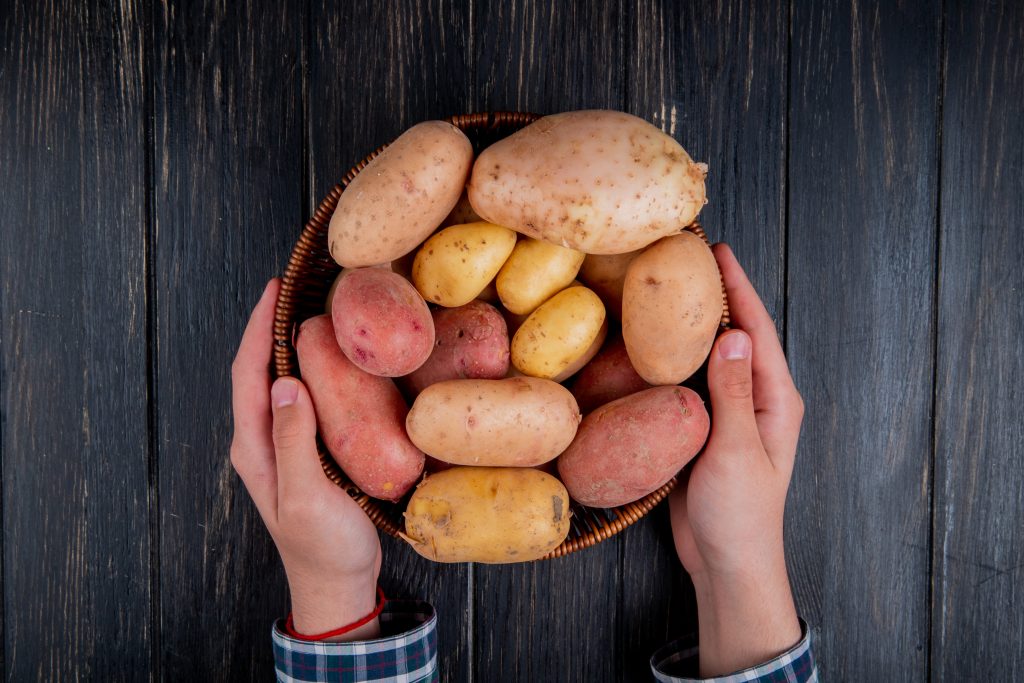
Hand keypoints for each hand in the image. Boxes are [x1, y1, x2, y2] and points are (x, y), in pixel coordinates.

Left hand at [230, 279, 382, 639]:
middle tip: (298, 288)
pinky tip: (335, 361)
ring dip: (290, 344)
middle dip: (271, 326)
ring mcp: (282, 447)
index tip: (276, 289)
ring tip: (315, 312)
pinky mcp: (305, 452)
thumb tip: (285, 382)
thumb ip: (293, 442)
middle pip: (258, 370)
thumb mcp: (307, 495)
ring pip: (279, 382)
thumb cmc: (323, 547)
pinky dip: (312, 370)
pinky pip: (302, 399)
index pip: (247, 373)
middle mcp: (261, 441)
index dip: (258, 328)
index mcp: (253, 448)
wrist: (337, 585)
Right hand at [669, 244, 802, 675]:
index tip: (716, 249)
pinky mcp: (703, 429)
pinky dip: (671, 360)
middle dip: (714, 295)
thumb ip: (734, 393)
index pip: (756, 329)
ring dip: (690, 325)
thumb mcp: (737, 450)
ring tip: (661, 291)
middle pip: (734, 334)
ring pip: (708, 357)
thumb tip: (732, 334)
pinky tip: (646, 346)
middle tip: (683, 258)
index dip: (738, 287)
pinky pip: (688, 385)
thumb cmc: (742, 515)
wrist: (728, 564)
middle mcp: (754, 398)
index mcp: (775, 399)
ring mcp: (728, 414)